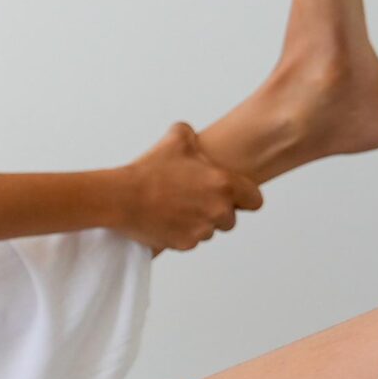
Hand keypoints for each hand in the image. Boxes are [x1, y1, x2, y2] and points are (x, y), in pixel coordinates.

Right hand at [117, 124, 260, 251]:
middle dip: (216, 212)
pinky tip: (165, 219)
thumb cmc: (149, 169)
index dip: (245, 198)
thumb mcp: (176, 138)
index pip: (255, 200)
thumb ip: (192, 135)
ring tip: (175, 208)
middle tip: (194, 200)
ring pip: (209, 230)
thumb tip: (191, 135)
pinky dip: (181, 233)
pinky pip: (190, 241)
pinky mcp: (185, 244)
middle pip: (230, 219)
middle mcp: (218, 210)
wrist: (121, 198)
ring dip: (199, 223)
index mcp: (224, 184)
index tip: (233, 196)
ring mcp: (202, 229)